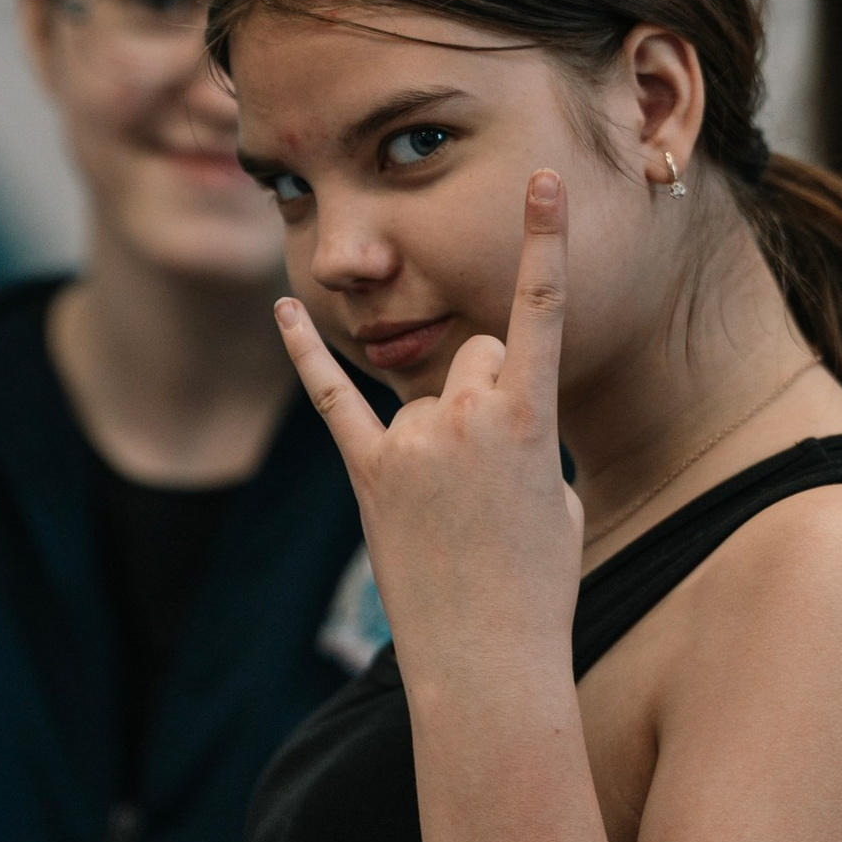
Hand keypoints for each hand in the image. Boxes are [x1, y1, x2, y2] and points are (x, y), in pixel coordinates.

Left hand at [275, 174, 582, 669]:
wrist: (486, 664)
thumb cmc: (536, 585)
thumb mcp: (557, 498)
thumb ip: (525, 434)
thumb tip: (494, 418)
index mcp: (530, 420)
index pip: (540, 311)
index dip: (544, 240)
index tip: (541, 177)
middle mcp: (468, 418)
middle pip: (479, 352)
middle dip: (489, 390)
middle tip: (495, 471)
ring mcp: (412, 444)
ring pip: (427, 389)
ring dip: (440, 433)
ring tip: (454, 510)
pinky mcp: (366, 472)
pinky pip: (334, 398)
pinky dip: (307, 352)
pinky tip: (284, 307)